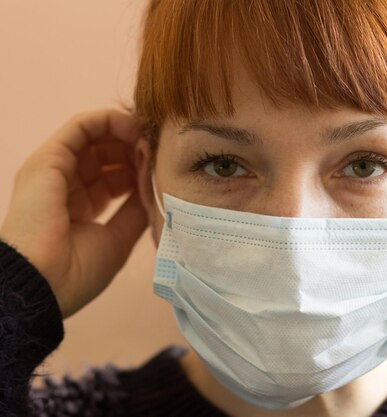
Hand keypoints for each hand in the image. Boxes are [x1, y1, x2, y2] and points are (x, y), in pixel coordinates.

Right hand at [0, 109, 147, 317]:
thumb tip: (154, 187)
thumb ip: (136, 211)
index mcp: (79, 208)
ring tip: (153, 142)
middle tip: (162, 154)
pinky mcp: (49, 158)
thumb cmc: (78, 271)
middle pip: (106, 156)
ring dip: (128, 133)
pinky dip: (110, 121)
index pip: (113, 179)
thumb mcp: (118, 239)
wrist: (44, 283)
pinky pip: (81, 126)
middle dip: (137, 151)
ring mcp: (55, 170)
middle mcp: (65, 185)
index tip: (164, 172)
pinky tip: (135, 129)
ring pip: (95, 137)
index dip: (140, 172)